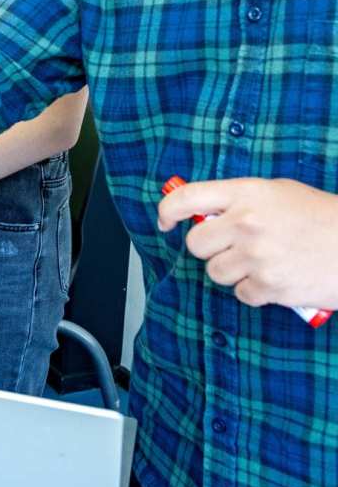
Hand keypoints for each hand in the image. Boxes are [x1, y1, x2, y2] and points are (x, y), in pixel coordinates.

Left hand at [158, 176, 337, 309]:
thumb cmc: (320, 216)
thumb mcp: (276, 192)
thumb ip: (237, 200)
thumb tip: (203, 214)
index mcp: (245, 193)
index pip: (186, 198)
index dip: (167, 211)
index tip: (165, 222)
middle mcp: (246, 223)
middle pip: (196, 244)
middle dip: (209, 247)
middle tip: (231, 246)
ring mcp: (257, 257)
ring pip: (215, 272)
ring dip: (231, 271)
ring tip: (259, 261)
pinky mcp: (271, 287)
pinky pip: (241, 294)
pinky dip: (254, 291)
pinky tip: (274, 278)